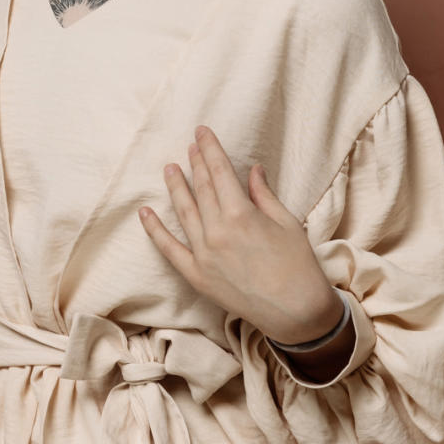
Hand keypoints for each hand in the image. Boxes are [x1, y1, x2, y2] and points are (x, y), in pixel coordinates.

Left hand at [139, 125, 340, 343]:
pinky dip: (155, 230)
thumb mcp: (286, 222)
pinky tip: (146, 212)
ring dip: (176, 188)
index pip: (219, 172)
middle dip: (195, 164)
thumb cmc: (298, 265)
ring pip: (183, 212)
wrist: (295, 311)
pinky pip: (169, 249)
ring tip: (170, 169)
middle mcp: (216, 231)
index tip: (202, 132)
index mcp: (240, 214)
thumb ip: (263, 195)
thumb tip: (252, 170)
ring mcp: (203, 254)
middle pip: (201, 189)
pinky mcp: (196, 275)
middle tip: (190, 146)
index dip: (210, 149)